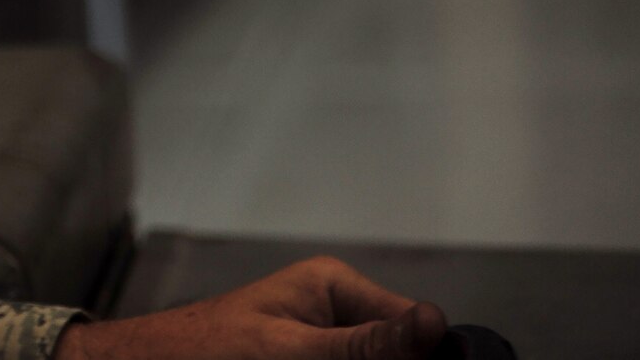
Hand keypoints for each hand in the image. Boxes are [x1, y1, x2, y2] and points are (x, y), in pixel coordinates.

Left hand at [55, 256, 448, 359]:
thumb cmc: (204, 349)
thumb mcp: (291, 347)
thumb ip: (363, 344)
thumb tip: (435, 324)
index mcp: (335, 286)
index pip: (416, 327)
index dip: (425, 358)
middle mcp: (335, 312)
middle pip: (394, 352)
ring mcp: (323, 343)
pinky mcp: (309, 359)